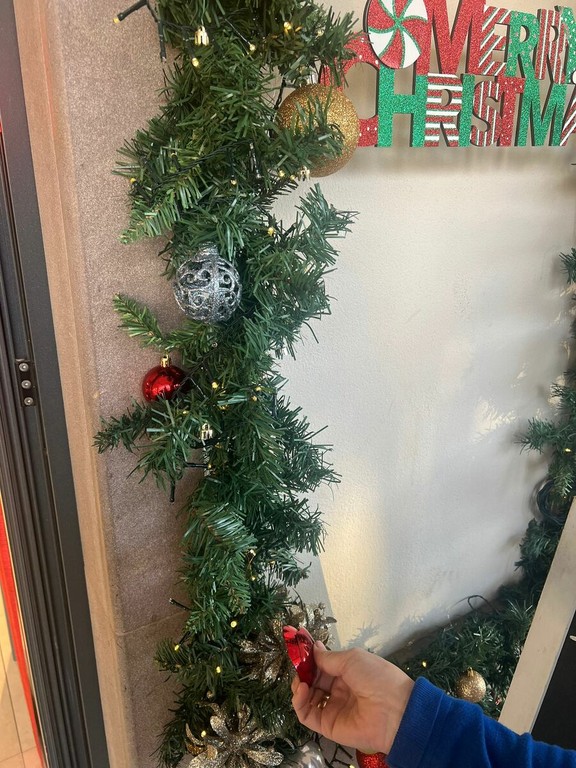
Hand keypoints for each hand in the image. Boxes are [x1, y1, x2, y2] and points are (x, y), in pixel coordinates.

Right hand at [291, 644, 413, 754]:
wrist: (395, 711)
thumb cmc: (376, 677)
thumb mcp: (352, 659)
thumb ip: (328, 657)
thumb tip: (312, 648)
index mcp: (347, 673)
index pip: (322, 665)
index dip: (310, 658)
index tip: (297, 648)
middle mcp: (338, 690)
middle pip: (313, 680)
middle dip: (303, 672)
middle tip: (297, 665)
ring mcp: (332, 708)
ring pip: (307, 698)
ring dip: (299, 687)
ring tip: (300, 680)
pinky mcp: (327, 725)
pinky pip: (307, 715)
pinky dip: (299, 702)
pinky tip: (302, 690)